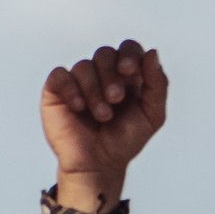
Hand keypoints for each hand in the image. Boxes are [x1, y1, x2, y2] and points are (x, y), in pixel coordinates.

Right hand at [41, 38, 165, 194]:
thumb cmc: (125, 140)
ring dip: (95, 90)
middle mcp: (102, 74)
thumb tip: (152, 53)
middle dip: (112, 75)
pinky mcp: (57, 91)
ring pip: (84, 66)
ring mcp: (78, 81)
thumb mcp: (152, 114)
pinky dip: (71, 89)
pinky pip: (60, 75)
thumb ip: (157, 84)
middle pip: (105, 53)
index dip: (129, 54)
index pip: (128, 48)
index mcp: (126, 75)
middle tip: (116, 99)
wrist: (100, 164)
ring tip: (102, 115)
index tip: (130, 72)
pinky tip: (79, 107)